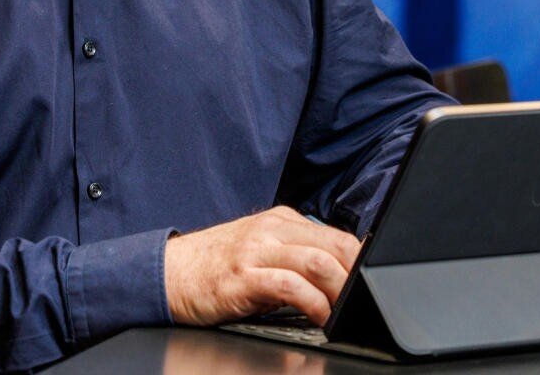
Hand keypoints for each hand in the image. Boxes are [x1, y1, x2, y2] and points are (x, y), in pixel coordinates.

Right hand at [163, 206, 361, 326]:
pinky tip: (319, 318)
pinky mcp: (243, 277)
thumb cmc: (216, 266)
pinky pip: (291, 286)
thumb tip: (340, 273)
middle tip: (362, 301)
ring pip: (318, 262)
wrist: (168, 273)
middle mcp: (271, 229)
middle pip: (336, 245)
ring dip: (341, 290)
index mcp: (280, 220)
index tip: (371, 285)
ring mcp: (256, 250)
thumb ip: (295, 253)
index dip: (362, 262)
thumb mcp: (260, 249)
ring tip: (345, 311)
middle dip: (357, 276)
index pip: (338, 236)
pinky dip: (314, 304)